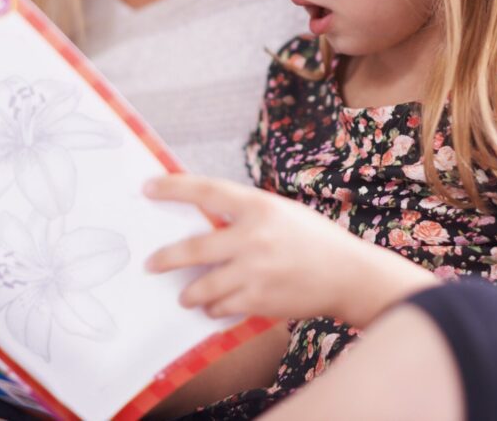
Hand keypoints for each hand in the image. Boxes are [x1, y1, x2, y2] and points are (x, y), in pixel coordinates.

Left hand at [144, 174, 367, 321]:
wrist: (349, 274)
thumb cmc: (312, 238)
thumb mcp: (279, 212)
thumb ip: (244, 215)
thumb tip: (201, 219)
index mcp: (258, 206)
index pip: (206, 191)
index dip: (173, 188)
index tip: (148, 187)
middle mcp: (253, 237)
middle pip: (194, 248)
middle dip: (166, 258)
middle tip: (150, 264)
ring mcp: (255, 272)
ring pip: (204, 287)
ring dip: (190, 293)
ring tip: (185, 295)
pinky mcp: (260, 301)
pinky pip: (222, 308)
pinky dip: (215, 308)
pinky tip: (214, 307)